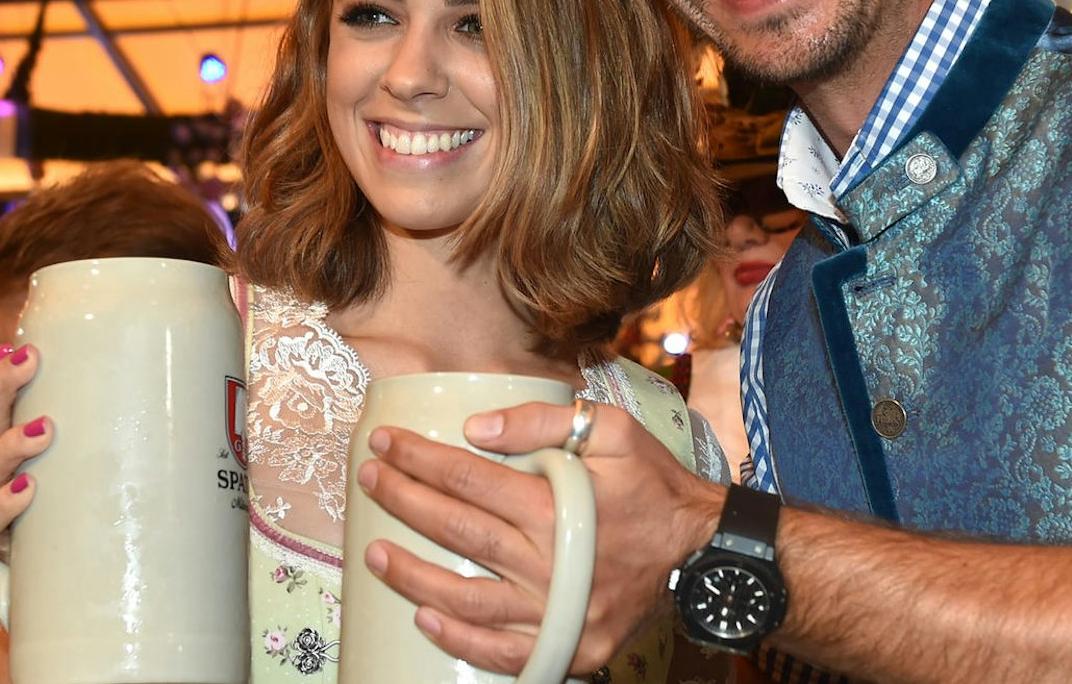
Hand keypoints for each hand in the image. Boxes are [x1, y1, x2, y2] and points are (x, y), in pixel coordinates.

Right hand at [0, 344, 53, 553]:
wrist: (48, 554)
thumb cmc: (57, 485)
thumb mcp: (54, 445)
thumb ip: (65, 409)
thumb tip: (113, 358)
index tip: (8, 348)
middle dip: (2, 386)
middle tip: (30, 360)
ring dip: (12, 444)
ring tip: (44, 429)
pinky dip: (7, 503)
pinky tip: (30, 488)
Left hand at [357, 399, 725, 674]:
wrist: (702, 549)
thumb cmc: (655, 486)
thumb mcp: (614, 431)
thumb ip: (545, 421)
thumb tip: (476, 428)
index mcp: (556, 504)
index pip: (467, 476)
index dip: (419, 458)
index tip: (384, 442)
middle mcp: (548, 559)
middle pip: (457, 529)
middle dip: (404, 501)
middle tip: (369, 480)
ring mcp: (556, 609)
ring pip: (467, 597)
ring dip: (413, 576)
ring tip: (375, 553)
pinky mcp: (569, 645)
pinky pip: (504, 650)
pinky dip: (461, 640)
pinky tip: (425, 619)